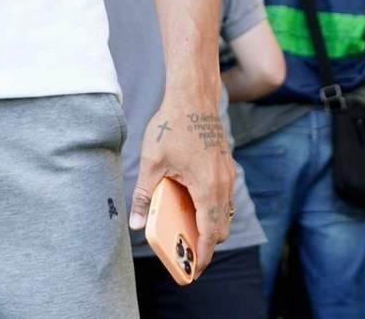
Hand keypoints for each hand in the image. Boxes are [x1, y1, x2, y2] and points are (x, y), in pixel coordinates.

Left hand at [129, 86, 235, 272]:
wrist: (193, 95)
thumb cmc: (174, 124)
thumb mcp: (151, 162)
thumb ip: (145, 195)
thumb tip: (138, 223)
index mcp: (206, 187)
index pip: (210, 232)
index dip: (203, 255)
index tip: (194, 269)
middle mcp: (223, 183)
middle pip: (221, 227)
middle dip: (206, 243)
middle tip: (185, 251)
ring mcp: (227, 174)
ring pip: (224, 211)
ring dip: (210, 224)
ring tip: (186, 230)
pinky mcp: (225, 165)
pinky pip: (224, 196)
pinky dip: (212, 207)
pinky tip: (191, 202)